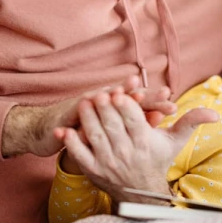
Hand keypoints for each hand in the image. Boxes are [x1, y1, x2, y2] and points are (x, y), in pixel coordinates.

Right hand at [1, 75, 175, 156]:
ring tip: (132, 93)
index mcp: (115, 104)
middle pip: (126, 97)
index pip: (139, 102)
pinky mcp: (67, 113)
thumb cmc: (83, 127)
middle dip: (145, 97)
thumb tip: (158, 119)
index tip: (173, 106)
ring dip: (117, 95)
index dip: (156, 103)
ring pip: (104, 98)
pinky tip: (89, 101)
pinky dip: (83, 106)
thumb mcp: (110, 127)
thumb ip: (134, 122)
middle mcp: (102, 99)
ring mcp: (84, 104)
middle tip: (163, 96)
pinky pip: (77, 111)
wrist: (48, 129)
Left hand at [60, 90, 218, 203]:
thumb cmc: (158, 158)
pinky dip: (71, 143)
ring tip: (84, 103)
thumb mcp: (176, 140)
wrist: (142, 190)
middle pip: (114, 127)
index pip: (134, 122)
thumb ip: (193, 122)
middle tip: (100, 93)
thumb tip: (216, 114)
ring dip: (88, 120)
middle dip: (106, 109)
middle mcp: (126, 152)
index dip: (127, 107)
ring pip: (96, 137)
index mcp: (145, 143)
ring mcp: (108, 162)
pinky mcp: (93, 170)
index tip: (121, 93)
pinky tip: (65, 129)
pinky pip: (80, 155)